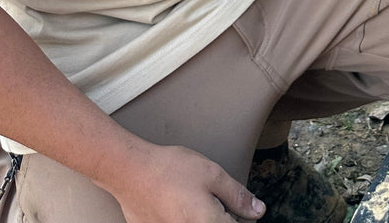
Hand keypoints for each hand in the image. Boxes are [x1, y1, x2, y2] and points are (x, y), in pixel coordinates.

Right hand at [104, 143, 265, 222]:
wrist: (130, 172)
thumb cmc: (170, 170)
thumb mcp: (212, 174)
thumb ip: (237, 196)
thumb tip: (258, 211)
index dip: (241, 216)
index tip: (235, 207)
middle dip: (221, 216)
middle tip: (212, 200)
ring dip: (202, 217)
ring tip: (191, 200)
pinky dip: (184, 218)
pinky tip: (178, 205)